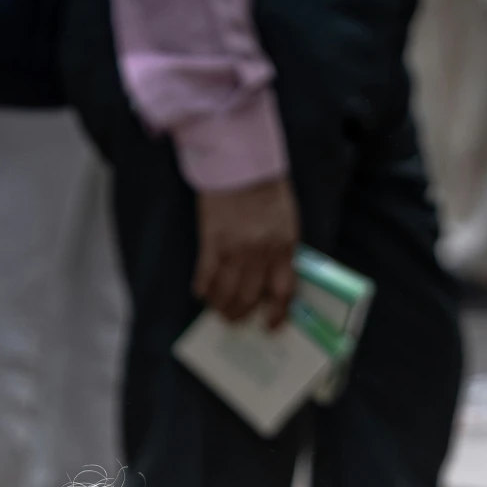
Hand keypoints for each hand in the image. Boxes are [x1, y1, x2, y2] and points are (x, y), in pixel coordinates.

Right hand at [194, 176, 299, 326]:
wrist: (241, 161)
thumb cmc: (267, 190)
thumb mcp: (286, 221)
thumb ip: (282, 250)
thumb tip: (273, 280)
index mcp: (284, 247)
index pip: (283, 293)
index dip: (277, 315)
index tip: (270, 325)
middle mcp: (260, 254)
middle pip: (250, 298)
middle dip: (241, 314)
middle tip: (234, 319)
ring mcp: (235, 250)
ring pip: (226, 293)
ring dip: (220, 306)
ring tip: (217, 310)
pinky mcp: (212, 242)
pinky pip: (205, 276)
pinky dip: (202, 288)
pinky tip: (200, 292)